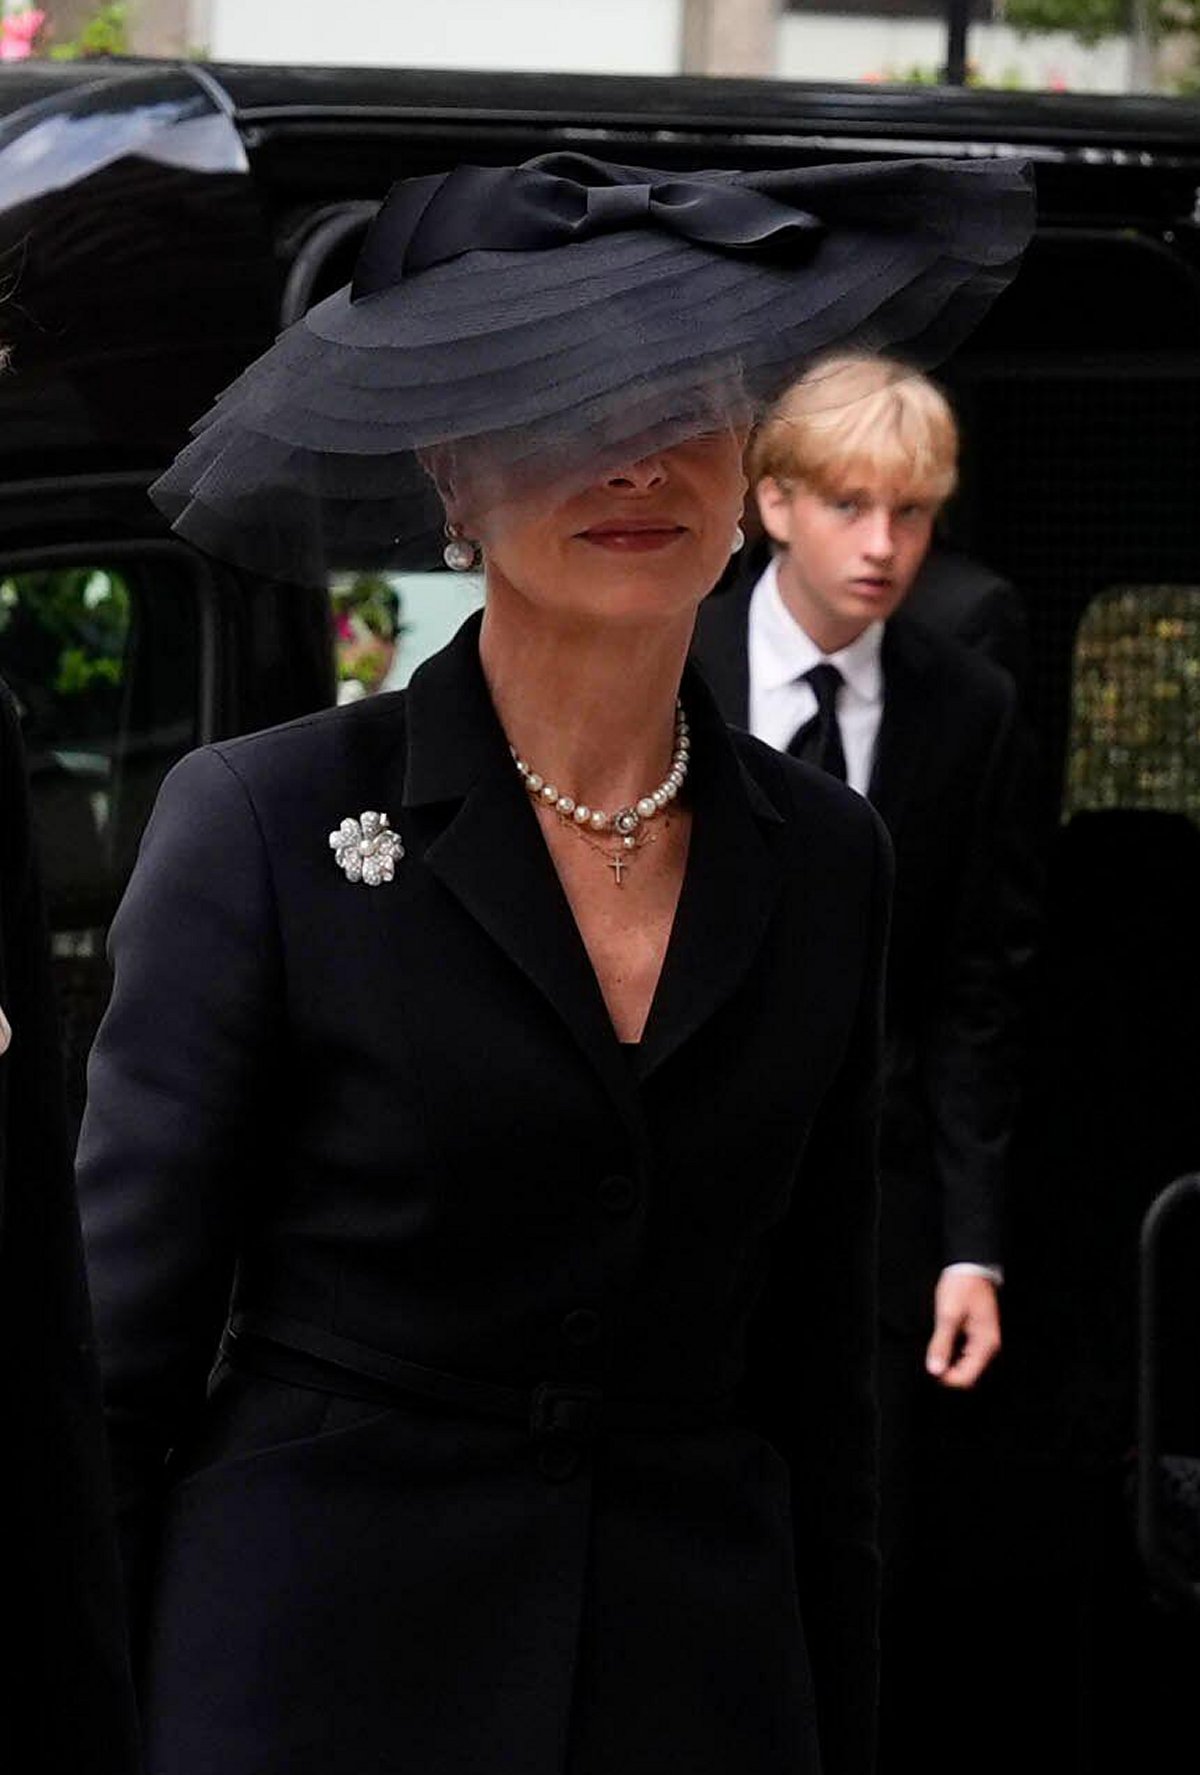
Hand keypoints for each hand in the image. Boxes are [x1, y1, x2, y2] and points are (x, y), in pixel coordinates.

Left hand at [925, 1273, 1000, 1388]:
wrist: (972, 1265)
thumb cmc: (962, 1287)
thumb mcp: (948, 1315)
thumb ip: (941, 1343)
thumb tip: (935, 1369)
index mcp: (985, 1345)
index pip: (967, 1378)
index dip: (947, 1378)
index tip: (930, 1368)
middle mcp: (989, 1346)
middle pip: (968, 1373)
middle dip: (948, 1371)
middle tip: (930, 1358)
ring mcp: (984, 1340)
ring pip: (966, 1363)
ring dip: (950, 1362)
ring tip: (935, 1350)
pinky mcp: (978, 1333)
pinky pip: (966, 1352)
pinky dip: (953, 1352)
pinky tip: (942, 1343)